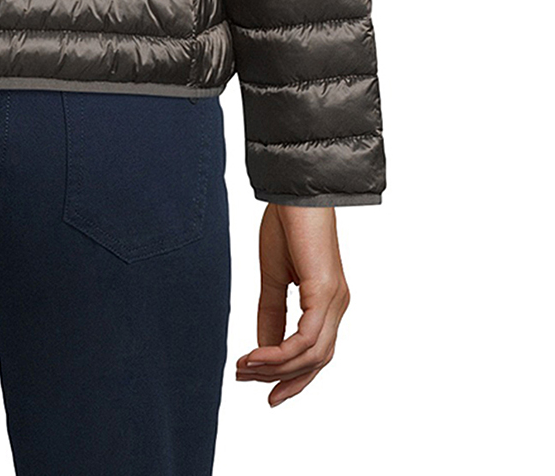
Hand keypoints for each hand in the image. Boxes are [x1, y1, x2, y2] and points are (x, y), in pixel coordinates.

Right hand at [234, 203, 350, 405]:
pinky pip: (306, 338)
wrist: (294, 191)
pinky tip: (256, 355)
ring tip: (245, 369)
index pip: (314, 352)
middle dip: (281, 378)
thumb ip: (272, 314)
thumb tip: (264, 349)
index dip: (290, 376)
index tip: (263, 389)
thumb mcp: (273, 277)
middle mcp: (337, 305)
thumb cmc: (286, 224)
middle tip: (246, 381)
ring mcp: (335, 301)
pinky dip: (280, 352)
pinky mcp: (326, 292)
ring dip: (277, 368)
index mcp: (327, 301)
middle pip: (315, 361)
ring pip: (312, 355)